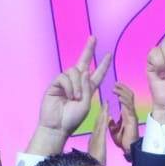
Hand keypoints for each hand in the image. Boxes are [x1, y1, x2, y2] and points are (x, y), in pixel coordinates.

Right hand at [27, 36, 112, 155]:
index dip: (103, 65)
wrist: (57, 127)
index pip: (97, 74)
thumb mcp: (85, 104)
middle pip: (83, 62)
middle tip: (94, 38)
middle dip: (88, 49)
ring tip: (75, 98)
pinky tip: (68, 96)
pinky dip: (69, 87)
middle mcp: (77, 83)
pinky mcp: (56, 84)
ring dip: (77, 84)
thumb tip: (83, 70)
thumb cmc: (72, 119)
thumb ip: (87, 87)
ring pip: (74, 71)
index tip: (109, 55)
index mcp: (87, 90)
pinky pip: (65, 77)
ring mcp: (65, 83)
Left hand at [108, 82, 138, 152]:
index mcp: (126, 114)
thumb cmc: (123, 140)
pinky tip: (119, 97)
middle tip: (115, 83)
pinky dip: (124, 101)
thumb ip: (112, 123)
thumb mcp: (114, 130)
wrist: (128, 149)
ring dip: (122, 92)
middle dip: (123, 88)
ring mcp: (132, 115)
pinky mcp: (132, 120)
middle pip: (129, 96)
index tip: (115, 85)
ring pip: (129, 99)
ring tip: (116, 88)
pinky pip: (129, 108)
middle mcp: (130, 113)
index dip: (121, 91)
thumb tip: (109, 117)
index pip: (125, 98)